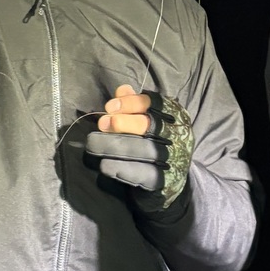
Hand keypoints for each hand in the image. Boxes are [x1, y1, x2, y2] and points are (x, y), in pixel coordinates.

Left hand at [83, 86, 194, 207]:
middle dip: (122, 123)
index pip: (153, 103)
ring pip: (143, 149)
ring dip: (114, 145)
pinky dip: (122, 169)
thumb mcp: (147, 120)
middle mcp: (176, 135)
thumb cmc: (153, 142)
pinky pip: (143, 173)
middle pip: (148, 125)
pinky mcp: (165, 180)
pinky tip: (105, 165)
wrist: (171, 180)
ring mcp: (173, 158)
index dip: (130, 103)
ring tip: (93, 145)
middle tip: (102, 124)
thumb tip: (122, 90)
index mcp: (172, 115)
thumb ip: (134, 105)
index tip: (109, 107)